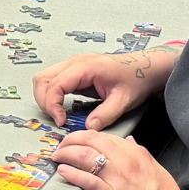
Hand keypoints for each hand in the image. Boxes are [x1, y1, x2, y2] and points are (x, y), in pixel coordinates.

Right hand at [33, 47, 176, 130]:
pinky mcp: (75, 70)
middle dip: (44, 102)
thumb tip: (89, 127)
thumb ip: (106, 114)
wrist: (145, 67)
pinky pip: (53, 79)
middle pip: (42, 79)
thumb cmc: (136, 78)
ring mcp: (74, 64)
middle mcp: (76, 62)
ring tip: (58, 114)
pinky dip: (51, 94)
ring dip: (45, 97)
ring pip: (44, 78)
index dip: (52, 105)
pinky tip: (63, 107)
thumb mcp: (124, 100)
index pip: (55, 85)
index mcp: (86, 67)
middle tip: (57, 119)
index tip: (62, 121)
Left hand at [52, 131, 188, 189]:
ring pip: (86, 155)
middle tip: (62, 147)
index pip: (106, 136)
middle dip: (72, 139)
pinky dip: (72, 174)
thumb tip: (130, 140)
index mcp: (137, 154)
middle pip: (92, 139)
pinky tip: (63, 171)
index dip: (87, 137)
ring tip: (57, 157)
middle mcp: (126, 161)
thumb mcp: (157, 170)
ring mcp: (118, 178)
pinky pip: (88, 180)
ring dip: (67, 153)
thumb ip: (141, 154)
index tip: (78, 142)